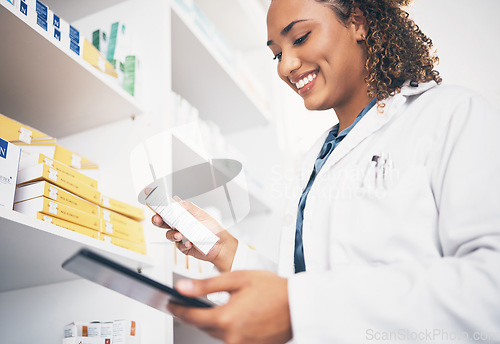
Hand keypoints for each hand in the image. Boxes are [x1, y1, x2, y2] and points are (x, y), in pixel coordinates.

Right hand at [151, 198, 237, 271]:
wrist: (221, 244)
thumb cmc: (213, 228)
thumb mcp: (200, 213)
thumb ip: (187, 207)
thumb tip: (175, 200)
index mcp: (183, 215)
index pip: (167, 208)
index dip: (158, 203)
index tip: (149, 196)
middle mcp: (180, 225)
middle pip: (163, 221)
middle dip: (157, 219)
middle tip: (158, 219)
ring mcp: (181, 236)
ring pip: (168, 234)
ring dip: (172, 234)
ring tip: (179, 234)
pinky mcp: (184, 247)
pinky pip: (178, 245)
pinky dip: (184, 244)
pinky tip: (190, 243)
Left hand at [168, 270, 292, 343]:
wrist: (298, 305)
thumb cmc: (273, 289)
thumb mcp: (237, 279)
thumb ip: (206, 285)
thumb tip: (182, 288)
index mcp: (226, 318)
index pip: (191, 316)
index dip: (177, 309)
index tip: (170, 303)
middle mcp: (232, 337)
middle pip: (203, 327)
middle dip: (195, 315)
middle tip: (189, 303)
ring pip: (217, 334)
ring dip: (213, 322)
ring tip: (219, 307)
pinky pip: (231, 340)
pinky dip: (228, 329)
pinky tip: (236, 317)